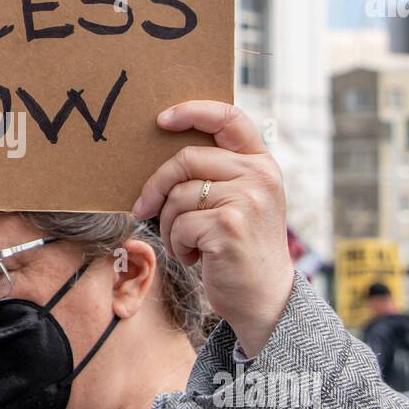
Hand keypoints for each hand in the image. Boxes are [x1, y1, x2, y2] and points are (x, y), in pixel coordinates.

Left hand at [132, 101, 293, 357]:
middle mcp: (260, 176)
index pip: (229, 117)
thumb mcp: (240, 200)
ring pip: (177, 196)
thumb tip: (162, 154)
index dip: (193, 111)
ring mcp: (247, 200)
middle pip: (185, 159)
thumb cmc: (239, 247)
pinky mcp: (229, 226)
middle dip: (156, 186)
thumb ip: (218, 173)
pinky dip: (177, 245)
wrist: (263, 296)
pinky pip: (179, 225)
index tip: (162, 119)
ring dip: (168, 224)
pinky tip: (195, 257)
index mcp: (261, 163)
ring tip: (186, 242)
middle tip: (144, 208)